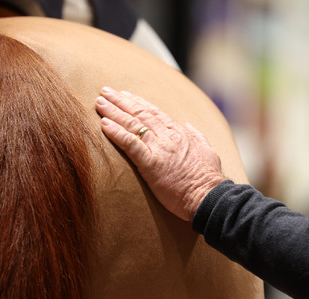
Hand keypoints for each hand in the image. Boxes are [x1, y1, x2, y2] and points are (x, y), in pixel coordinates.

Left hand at [95, 87, 224, 220]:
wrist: (209, 196)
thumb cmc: (208, 179)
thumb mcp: (207, 151)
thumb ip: (196, 136)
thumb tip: (188, 125)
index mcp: (179, 133)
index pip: (154, 112)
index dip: (137, 101)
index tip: (124, 94)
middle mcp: (167, 136)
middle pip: (139, 113)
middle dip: (120, 101)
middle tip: (105, 91)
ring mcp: (158, 148)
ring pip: (132, 124)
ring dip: (113, 111)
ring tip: (99, 102)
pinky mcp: (151, 164)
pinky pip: (130, 144)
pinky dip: (116, 133)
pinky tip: (104, 124)